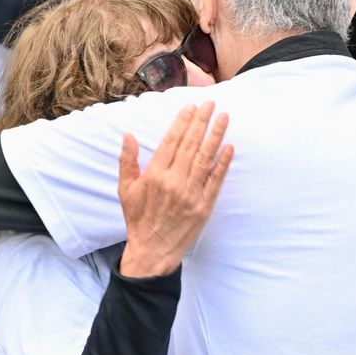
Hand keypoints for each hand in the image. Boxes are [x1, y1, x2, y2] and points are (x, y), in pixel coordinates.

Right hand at [118, 102, 232, 277]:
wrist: (152, 250)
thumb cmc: (138, 218)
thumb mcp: (125, 189)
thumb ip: (127, 161)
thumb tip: (127, 135)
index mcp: (154, 175)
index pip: (172, 141)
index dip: (183, 122)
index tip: (191, 107)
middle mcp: (174, 182)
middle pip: (191, 145)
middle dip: (201, 122)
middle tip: (211, 104)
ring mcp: (191, 194)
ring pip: (206, 158)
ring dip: (216, 136)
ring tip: (224, 117)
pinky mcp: (204, 206)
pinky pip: (216, 181)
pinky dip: (224, 163)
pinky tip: (230, 147)